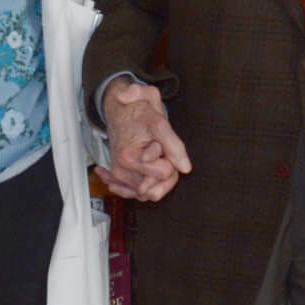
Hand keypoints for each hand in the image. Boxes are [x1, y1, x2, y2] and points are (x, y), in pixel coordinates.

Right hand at [100, 80, 190, 201]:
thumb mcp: (160, 124)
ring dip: (156, 179)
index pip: (164, 173)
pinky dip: (145, 186)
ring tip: (151, 158)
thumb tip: (186, 169)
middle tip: (158, 152)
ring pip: (148, 194)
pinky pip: (136, 195)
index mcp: (129, 158)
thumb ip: (174, 147)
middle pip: (156, 188)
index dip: (169, 158)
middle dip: (164, 171)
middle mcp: (120, 171)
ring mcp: (118, 177)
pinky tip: (145, 174)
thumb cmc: (140, 114)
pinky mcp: (118, 179)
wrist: (122, 109)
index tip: (159, 144)